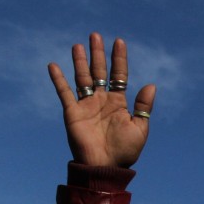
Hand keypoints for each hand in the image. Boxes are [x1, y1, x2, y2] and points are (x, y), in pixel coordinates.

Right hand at [48, 32, 155, 167]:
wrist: (104, 167)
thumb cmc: (124, 152)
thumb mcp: (140, 128)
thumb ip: (143, 106)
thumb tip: (151, 84)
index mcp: (118, 103)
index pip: (118, 75)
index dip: (119, 59)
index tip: (119, 41)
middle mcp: (101, 101)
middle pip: (99, 71)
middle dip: (98, 54)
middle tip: (95, 35)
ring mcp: (86, 105)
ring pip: (82, 78)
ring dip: (80, 61)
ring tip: (78, 45)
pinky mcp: (72, 112)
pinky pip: (64, 92)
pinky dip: (58, 79)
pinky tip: (53, 65)